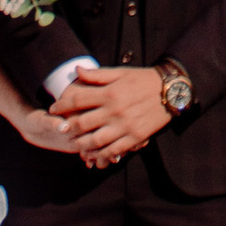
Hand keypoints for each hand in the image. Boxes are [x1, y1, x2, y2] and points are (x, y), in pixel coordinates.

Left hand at [57, 62, 172, 168]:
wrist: (171, 91)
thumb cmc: (144, 79)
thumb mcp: (120, 72)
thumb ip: (98, 75)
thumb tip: (77, 70)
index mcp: (110, 93)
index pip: (78, 100)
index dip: (62, 105)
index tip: (53, 109)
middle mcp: (115, 110)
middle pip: (83, 123)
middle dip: (68, 127)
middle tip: (60, 129)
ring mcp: (125, 126)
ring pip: (96, 140)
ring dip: (82, 144)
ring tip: (75, 144)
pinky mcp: (135, 137)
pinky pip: (114, 150)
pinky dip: (102, 154)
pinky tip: (95, 155)